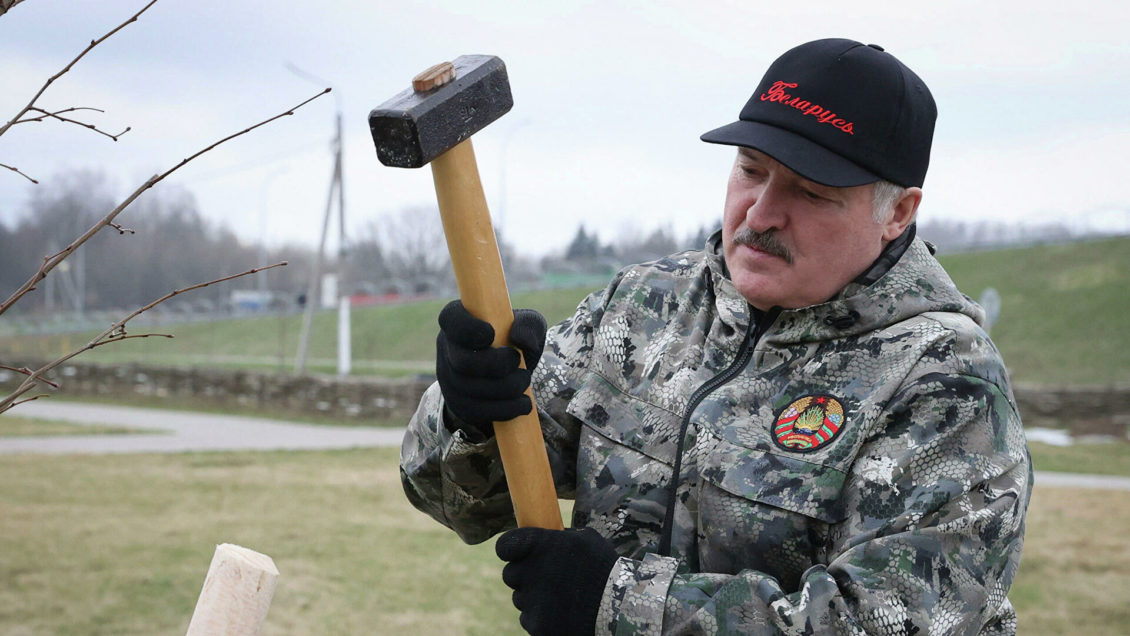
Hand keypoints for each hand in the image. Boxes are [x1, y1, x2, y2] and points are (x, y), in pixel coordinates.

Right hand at [435, 300, 546, 438]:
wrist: (509, 372)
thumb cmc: (514, 339)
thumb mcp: (527, 325)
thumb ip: (528, 325)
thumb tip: (522, 340)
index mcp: (458, 320)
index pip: (450, 319)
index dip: (468, 329)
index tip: (491, 334)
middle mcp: (447, 348)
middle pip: (462, 361)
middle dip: (496, 365)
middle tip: (517, 361)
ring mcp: (449, 378)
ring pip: (469, 389)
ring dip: (504, 389)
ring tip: (525, 382)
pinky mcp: (458, 403)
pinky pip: (476, 411)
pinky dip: (504, 410)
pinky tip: (523, 404)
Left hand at [496, 527, 618, 635]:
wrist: (619, 606)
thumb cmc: (604, 567)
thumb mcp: (585, 539)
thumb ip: (558, 538)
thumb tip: (546, 536)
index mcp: (538, 546)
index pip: (504, 545)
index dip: (510, 549)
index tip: (518, 554)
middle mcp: (529, 571)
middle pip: (510, 575)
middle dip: (525, 576)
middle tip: (547, 580)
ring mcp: (530, 600)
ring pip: (520, 598)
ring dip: (534, 598)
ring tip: (562, 599)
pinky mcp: (536, 624)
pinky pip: (529, 619)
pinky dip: (542, 618)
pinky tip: (563, 614)